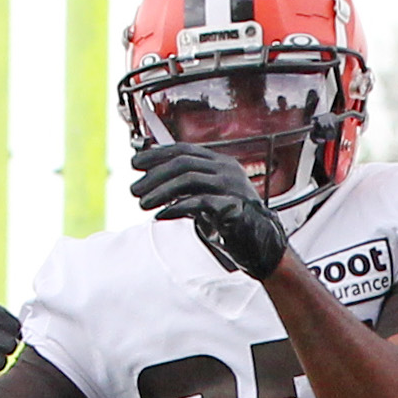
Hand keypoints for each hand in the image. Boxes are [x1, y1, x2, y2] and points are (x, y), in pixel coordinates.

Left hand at [130, 143, 287, 279]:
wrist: (263, 247)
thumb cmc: (233, 224)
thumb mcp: (206, 198)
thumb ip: (187, 187)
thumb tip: (155, 178)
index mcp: (221, 164)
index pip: (184, 150)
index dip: (156, 155)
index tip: (136, 164)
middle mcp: (227, 170)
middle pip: (183, 163)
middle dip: (154, 175)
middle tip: (135, 189)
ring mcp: (231, 187)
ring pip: (187, 179)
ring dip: (160, 191)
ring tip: (143, 203)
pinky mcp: (232, 207)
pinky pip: (198, 202)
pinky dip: (175, 208)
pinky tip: (161, 215)